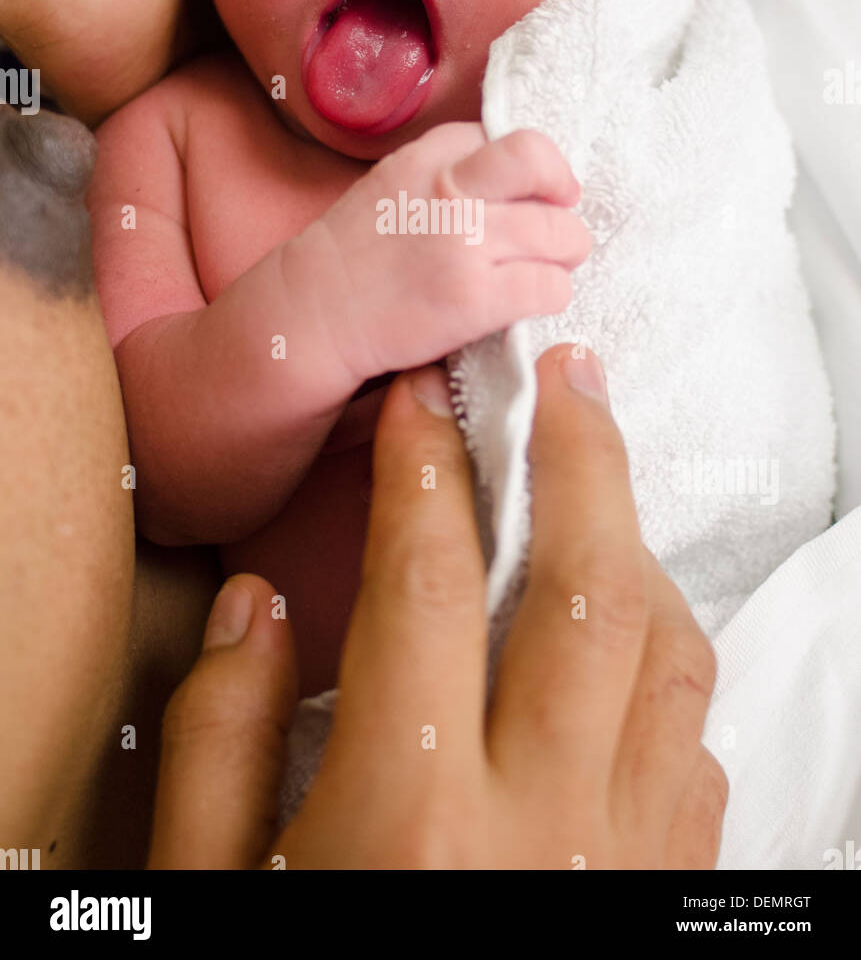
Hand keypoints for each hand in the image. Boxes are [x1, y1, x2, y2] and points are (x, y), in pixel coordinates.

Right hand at [147, 346, 726, 869]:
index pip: (427, 583)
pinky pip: (695, 746)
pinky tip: (622, 647)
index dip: (424, 470)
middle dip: (580, 457)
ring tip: (596, 493)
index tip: (421, 404)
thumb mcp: (205, 899)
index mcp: (410, 821)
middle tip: (566, 377)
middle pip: (586, 588)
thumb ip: (216, 744)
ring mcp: (627, 864)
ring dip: (635, 553)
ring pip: (669, 656)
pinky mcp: (669, 897)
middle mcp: (541, 828)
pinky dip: (665, 666)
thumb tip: (256, 607)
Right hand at [299, 122, 591, 387]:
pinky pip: (550, 287)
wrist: (313, 313)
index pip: (513, 139)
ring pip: (561, 232)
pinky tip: (527, 303)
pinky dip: (552, 296)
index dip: (531, 172)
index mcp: (432, 154)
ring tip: (544, 270)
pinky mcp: (473, 298)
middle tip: (557, 223)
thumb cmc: (360, 253)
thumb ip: (454, 169)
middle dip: (564, 195)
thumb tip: (527, 180)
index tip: (527, 196)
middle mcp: (450, 188)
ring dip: (564, 254)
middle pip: (543, 164)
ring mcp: (464, 242)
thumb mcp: (397, 180)